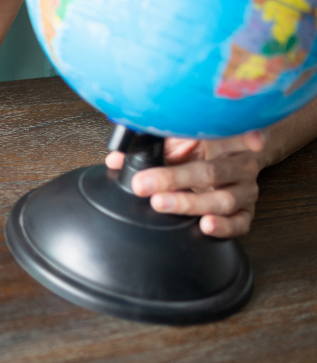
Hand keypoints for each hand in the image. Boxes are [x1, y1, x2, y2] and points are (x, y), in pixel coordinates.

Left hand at [105, 131, 265, 237]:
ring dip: (189, 203)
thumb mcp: (176, 140)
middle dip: (174, 179)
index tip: (248, 138)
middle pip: (210, 172)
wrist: (226, 162)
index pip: (230, 135)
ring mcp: (246, 191)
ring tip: (162, 203)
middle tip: (144, 183)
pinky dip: (224, 227)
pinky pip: (240, 223)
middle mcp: (239, 166)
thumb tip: (114, 159)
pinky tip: (206, 226)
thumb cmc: (198, 148)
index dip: (245, 135)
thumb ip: (149, 147)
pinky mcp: (247, 213)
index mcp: (225, 141)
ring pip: (222, 200)